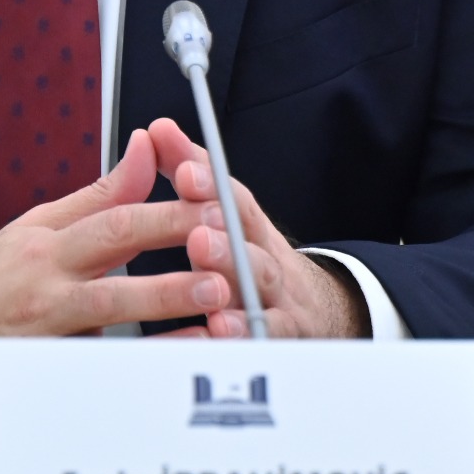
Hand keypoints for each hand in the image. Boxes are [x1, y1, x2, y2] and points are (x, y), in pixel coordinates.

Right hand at [0, 129, 232, 422]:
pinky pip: (104, 365)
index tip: (211, 198)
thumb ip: (102, 195)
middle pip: (113, 250)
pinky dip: (148, 358)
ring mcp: (46, 327)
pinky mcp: (48, 370)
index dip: (165, 205)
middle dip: (173, 240)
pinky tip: (188, 352)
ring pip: (111, 309)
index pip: (113, 214)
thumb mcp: (41, 229)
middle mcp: (47, 280)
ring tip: (216, 293)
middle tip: (226, 239)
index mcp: (50, 242)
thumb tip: (148, 147)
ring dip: (167, 300)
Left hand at [146, 117, 368, 339]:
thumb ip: (192, 172)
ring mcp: (279, 304)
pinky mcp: (280, 343)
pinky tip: (219, 335)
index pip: (235, 202)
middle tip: (199, 238)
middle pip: (253, 251)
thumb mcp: (226, 213)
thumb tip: (158, 130)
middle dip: (226, 243)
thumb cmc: (252, 258)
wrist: (315, 312)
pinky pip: (262, 342)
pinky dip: (241, 338)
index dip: (211, 187)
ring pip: (262, 297)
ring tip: (211, 292)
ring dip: (236, 292)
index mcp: (250, 230)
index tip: (186, 174)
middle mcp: (268, 264)